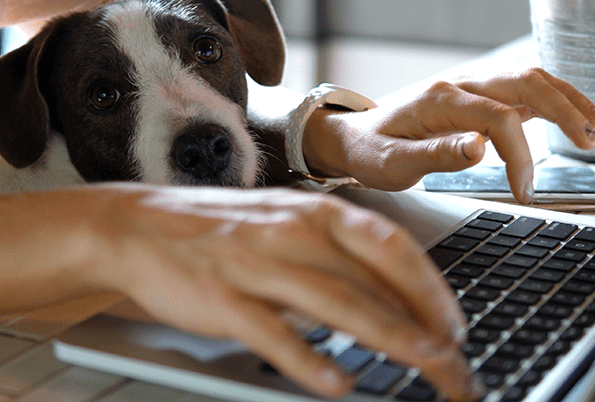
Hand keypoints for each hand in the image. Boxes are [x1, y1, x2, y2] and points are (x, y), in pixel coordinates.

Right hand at [89, 185, 482, 400]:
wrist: (138, 226)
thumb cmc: (221, 229)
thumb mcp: (285, 226)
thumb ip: (336, 256)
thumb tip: (394, 297)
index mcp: (314, 212)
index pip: (391, 246)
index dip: (431, 287)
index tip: (455, 325)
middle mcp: (293, 232)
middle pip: (374, 279)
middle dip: (424, 322)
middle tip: (455, 363)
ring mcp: (256, 263)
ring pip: (336, 301)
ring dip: (387, 335)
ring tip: (423, 364)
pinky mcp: (222, 297)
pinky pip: (273, 331)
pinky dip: (308, 359)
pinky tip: (337, 383)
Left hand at [303, 68, 594, 203]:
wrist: (352, 136)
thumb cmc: (369, 151)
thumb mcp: (391, 164)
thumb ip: (435, 155)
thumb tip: (479, 148)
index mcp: (440, 101)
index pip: (498, 118)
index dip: (520, 155)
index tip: (523, 190)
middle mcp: (460, 85)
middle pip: (525, 82)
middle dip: (564, 109)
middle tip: (591, 142)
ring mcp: (469, 87)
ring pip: (529, 79)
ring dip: (566, 98)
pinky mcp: (475, 97)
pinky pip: (521, 89)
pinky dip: (552, 99)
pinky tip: (575, 117)